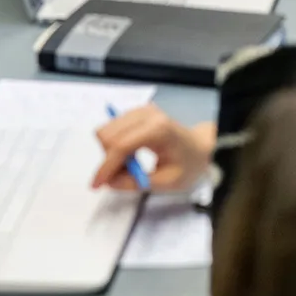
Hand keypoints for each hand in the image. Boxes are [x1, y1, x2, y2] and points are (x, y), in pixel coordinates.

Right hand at [93, 109, 214, 193]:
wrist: (200, 148)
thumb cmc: (188, 165)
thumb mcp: (166, 183)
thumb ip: (135, 183)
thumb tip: (109, 182)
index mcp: (158, 130)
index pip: (121, 145)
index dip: (106, 166)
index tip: (96, 185)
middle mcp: (147, 114)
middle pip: (109, 134)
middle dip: (108, 159)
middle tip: (120, 176)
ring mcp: (141, 110)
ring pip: (107, 129)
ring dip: (109, 152)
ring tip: (128, 166)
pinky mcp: (137, 112)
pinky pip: (113, 127)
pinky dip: (114, 144)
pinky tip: (130, 155)